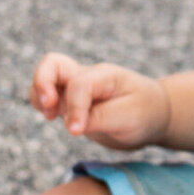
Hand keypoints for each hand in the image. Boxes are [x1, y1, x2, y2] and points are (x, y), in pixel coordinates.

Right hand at [29, 54, 170, 150]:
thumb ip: (101, 118)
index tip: (76, 131)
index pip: (80, 84)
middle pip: (53, 64)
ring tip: (50, 115)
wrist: (154, 114)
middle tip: (49, 108)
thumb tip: (72, 125)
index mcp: (105, 76)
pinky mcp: (72, 101)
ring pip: (45, 78)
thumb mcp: (130, 117)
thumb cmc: (145, 112)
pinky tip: (52, 117)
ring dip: (39, 95)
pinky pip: (48, 95)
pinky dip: (42, 104)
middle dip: (41, 82)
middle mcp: (88, 76)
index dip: (75, 108)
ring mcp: (77, 86)